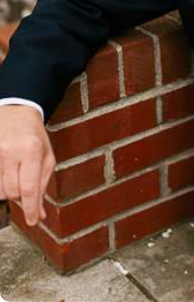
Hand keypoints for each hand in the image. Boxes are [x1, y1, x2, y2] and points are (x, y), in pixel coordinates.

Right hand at [0, 105, 55, 225]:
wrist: (15, 113)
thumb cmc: (34, 136)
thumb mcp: (47, 156)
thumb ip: (43, 184)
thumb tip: (41, 213)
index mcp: (32, 150)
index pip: (30, 187)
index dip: (31, 208)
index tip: (34, 221)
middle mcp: (10, 151)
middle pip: (12, 191)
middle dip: (20, 196)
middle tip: (25, 186)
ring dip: (8, 191)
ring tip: (15, 175)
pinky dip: (0, 185)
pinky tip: (6, 175)